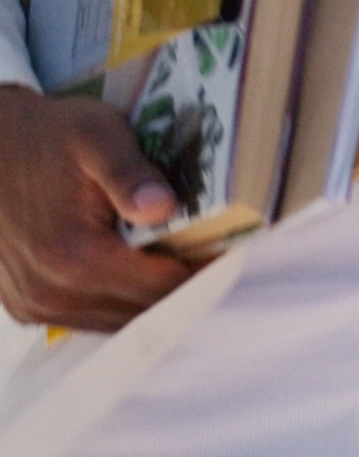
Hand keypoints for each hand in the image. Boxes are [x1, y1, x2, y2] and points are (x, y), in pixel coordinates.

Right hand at [0, 87, 195, 328]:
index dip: (206, 270)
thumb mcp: (95, 135)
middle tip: (213, 253)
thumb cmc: (45, 136)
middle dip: (185, 285)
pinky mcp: (26, 308)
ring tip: (178, 259)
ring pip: (120, 321)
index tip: (234, 248)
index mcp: (76, 257)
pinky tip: (137, 270)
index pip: (166, 287)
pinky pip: (89, 318)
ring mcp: (36, 306)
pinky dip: (119, 301)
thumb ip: (130, 174)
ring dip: (152, 298)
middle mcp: (54, 293)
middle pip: (147, 310)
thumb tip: (162, 208)